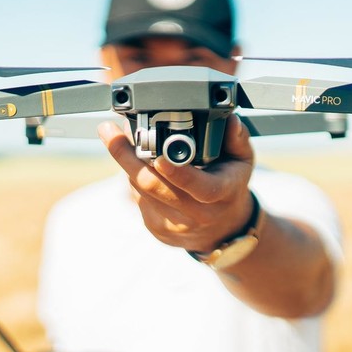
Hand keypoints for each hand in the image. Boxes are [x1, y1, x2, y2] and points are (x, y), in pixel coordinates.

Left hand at [98, 115, 254, 252]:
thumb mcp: (242, 162)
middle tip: (109, 130)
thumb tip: (230, 120)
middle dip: (126, 156)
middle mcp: (195, 214)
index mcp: (220, 195)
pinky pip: (137, 198)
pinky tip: (139, 165)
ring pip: (139, 189)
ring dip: (127, 162)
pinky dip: (135, 177)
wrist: (222, 230)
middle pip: (152, 185)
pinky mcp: (156, 229)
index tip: (157, 155)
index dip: (176, 172)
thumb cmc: (230, 188)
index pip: (198, 186)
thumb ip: (237, 139)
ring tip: (119, 139)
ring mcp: (173, 225)